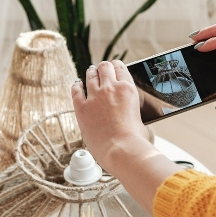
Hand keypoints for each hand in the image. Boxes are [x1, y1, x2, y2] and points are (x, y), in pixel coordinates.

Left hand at [71, 60, 153, 174]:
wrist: (122, 150)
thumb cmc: (135, 139)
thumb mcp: (139, 117)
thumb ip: (131, 109)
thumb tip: (128, 112)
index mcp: (127, 89)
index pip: (120, 68)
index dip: (116, 67)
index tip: (114, 69)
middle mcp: (110, 88)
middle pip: (104, 67)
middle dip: (103, 68)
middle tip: (102, 71)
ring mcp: (95, 97)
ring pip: (90, 75)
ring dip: (91, 74)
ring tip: (91, 75)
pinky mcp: (82, 108)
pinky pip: (76, 91)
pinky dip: (77, 86)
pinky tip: (77, 86)